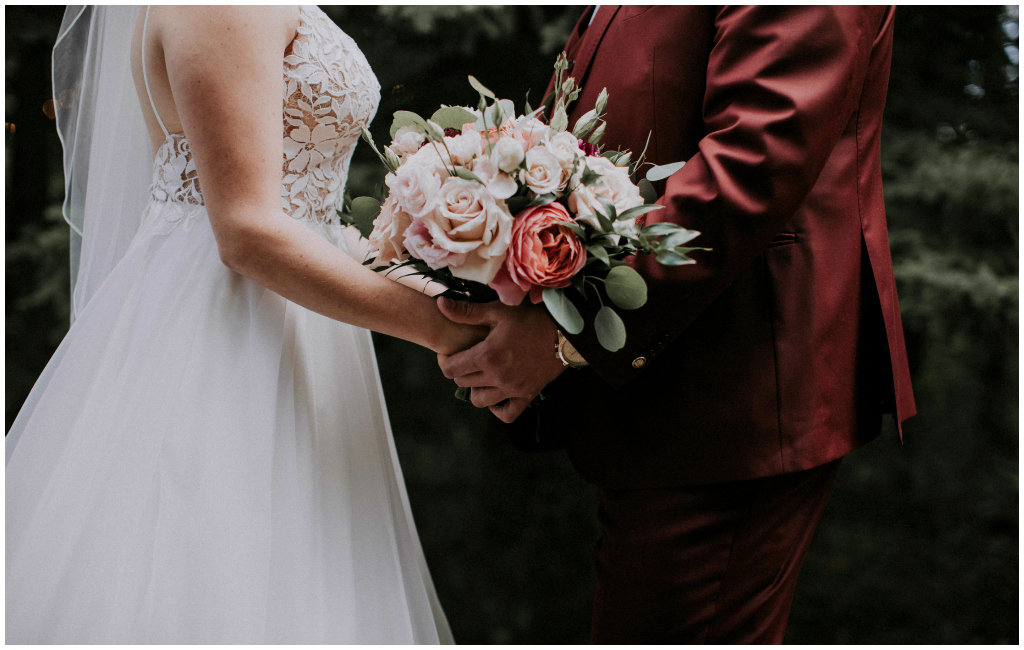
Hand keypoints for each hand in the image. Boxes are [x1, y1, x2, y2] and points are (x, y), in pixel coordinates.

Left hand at [436, 297, 565, 421]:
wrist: (564, 332)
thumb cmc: (530, 319)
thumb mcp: (498, 311)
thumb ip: (467, 312)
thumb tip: (440, 305)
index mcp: (487, 356)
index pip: (450, 369)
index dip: (445, 360)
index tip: (450, 352)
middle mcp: (497, 377)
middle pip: (463, 383)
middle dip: (461, 370)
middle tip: (468, 358)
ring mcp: (512, 389)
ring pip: (479, 401)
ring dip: (476, 389)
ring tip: (482, 375)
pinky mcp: (527, 396)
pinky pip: (506, 414)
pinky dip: (497, 408)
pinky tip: (497, 393)